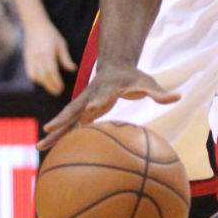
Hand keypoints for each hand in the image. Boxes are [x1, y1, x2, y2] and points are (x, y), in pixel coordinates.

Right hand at [24, 19, 75, 94]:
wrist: (35, 25)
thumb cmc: (51, 34)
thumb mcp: (61, 44)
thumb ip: (66, 58)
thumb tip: (73, 69)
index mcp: (48, 53)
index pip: (52, 72)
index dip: (57, 82)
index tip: (61, 88)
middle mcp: (38, 57)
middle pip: (44, 76)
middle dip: (51, 86)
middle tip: (58, 92)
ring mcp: (31, 58)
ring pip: (36, 76)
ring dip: (44, 84)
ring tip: (52, 87)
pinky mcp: (26, 59)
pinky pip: (30, 73)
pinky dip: (36, 79)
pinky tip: (42, 80)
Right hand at [36, 65, 179, 151]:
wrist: (114, 67)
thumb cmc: (133, 78)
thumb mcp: (147, 83)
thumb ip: (160, 92)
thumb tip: (178, 96)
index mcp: (107, 89)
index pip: (101, 95)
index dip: (96, 101)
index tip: (90, 108)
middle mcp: (91, 97)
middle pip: (74, 108)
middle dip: (63, 118)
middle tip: (50, 129)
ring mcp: (83, 104)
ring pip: (65, 119)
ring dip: (53, 132)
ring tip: (39, 146)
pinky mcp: (80, 112)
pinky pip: (67, 126)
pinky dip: (58, 137)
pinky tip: (46, 150)